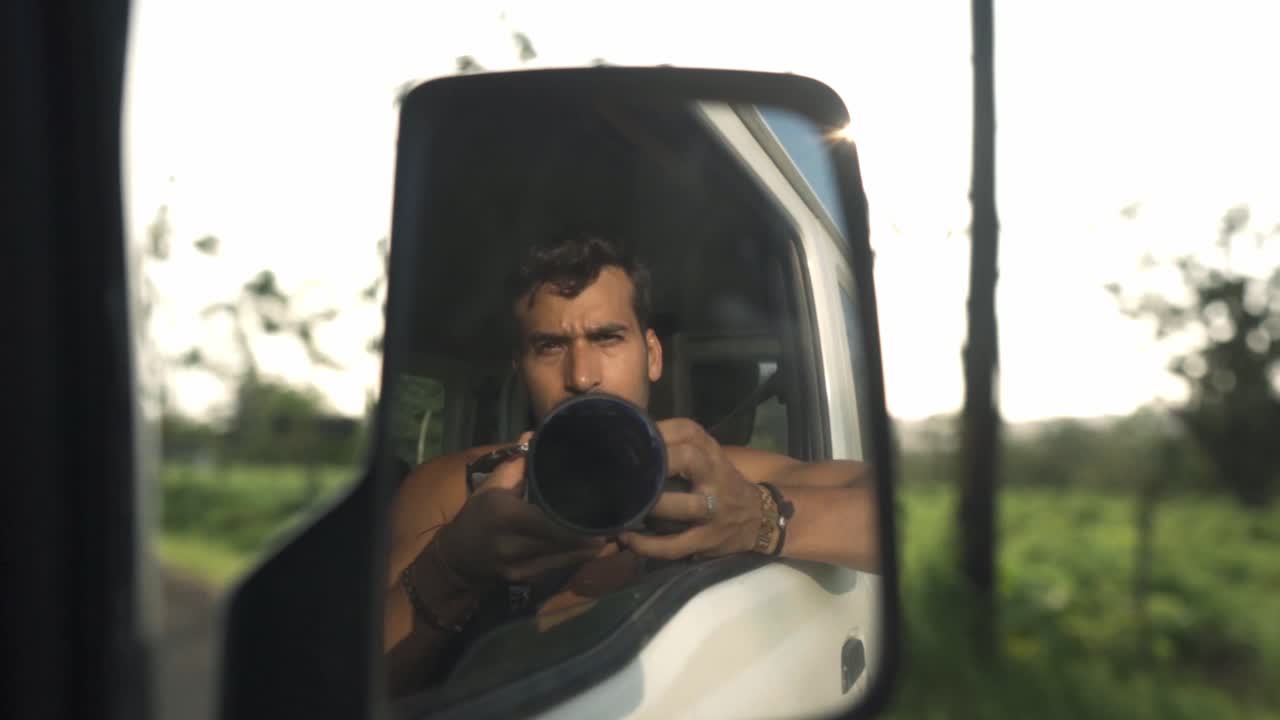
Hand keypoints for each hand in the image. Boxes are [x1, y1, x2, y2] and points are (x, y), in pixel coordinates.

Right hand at [437, 432, 605, 586]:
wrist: (458, 557)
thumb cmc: (478, 514)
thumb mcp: (491, 484)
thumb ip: (517, 463)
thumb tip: (535, 435)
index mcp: (508, 516)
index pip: (552, 522)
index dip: (580, 522)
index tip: (603, 511)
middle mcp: (516, 544)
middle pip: (565, 542)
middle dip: (592, 534)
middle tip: (615, 519)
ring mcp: (522, 566)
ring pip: (567, 558)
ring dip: (589, 546)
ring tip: (609, 530)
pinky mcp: (528, 578)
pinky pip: (559, 566)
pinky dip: (575, 555)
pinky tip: (589, 544)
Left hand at [618, 419, 760, 560]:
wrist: (759, 517)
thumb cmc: (721, 482)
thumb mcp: (709, 457)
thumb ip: (679, 448)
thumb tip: (630, 441)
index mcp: (711, 453)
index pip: (687, 431)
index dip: (658, 431)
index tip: (630, 438)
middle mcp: (714, 476)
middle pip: (689, 458)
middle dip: (658, 461)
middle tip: (626, 469)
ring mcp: (714, 510)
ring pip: (686, 506)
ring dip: (653, 506)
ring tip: (623, 509)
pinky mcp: (708, 539)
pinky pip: (677, 544)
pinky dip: (649, 545)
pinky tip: (629, 539)